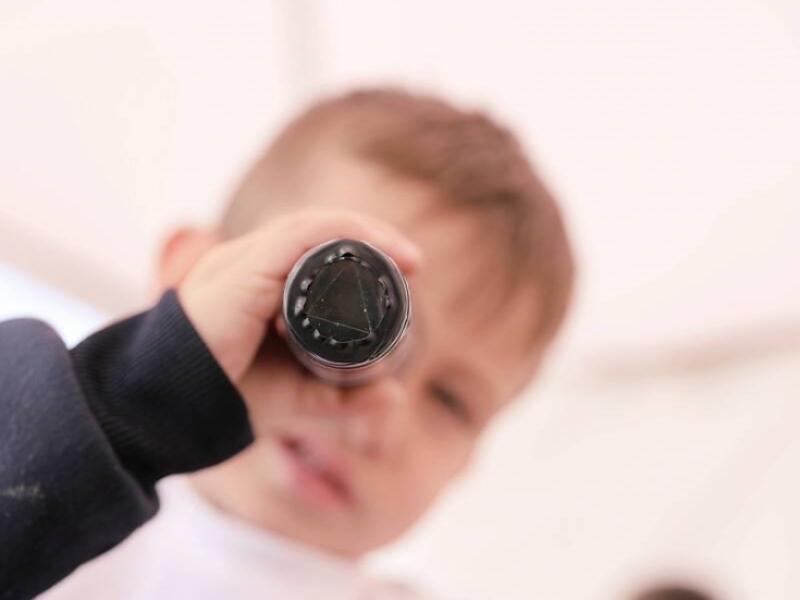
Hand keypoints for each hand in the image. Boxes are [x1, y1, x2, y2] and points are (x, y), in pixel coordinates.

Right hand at [177, 208, 422, 384]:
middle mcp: (249, 265)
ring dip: (362, 233)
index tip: (407, 268)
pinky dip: (338, 235)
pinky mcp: (239, 273)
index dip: (363, 247)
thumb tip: (394, 393)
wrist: (170, 416)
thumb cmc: (225, 399)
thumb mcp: (300, 397)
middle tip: (412, 261)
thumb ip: (343, 396)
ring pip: (310, 227)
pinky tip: (371, 248)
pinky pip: (295, 237)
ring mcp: (241, 264)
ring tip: (404, 256)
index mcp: (259, 284)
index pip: (317, 247)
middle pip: (318, 231)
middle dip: (371, 237)